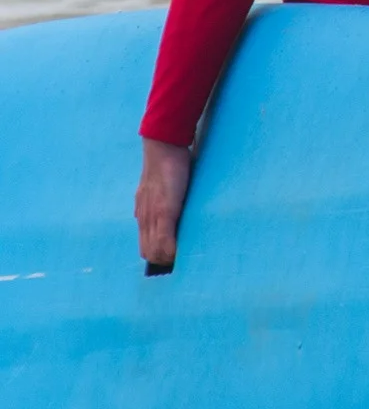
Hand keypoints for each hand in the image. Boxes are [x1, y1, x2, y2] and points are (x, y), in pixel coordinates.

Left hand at [134, 138, 191, 264]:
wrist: (163, 147)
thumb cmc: (166, 164)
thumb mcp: (158, 187)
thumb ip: (159, 201)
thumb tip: (164, 212)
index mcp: (144, 213)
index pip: (145, 246)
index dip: (158, 255)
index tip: (173, 257)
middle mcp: (144, 217)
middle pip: (148, 252)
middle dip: (162, 261)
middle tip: (179, 260)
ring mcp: (153, 215)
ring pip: (154, 250)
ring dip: (167, 258)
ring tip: (183, 257)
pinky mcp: (165, 211)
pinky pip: (164, 240)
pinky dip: (172, 250)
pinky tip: (182, 251)